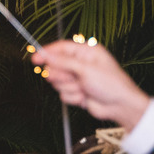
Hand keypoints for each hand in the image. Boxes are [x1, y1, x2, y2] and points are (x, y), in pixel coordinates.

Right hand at [32, 41, 151, 129]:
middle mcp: (81, 64)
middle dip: (61, 75)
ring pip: (58, 82)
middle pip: (56, 66)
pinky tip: (85, 97)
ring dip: (69, 88)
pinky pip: (63, 94)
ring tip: (83, 88)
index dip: (47, 53)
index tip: (35, 59)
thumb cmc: (110, 84)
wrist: (119, 105)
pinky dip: (72, 97)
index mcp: (86, 52)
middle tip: (71, 78)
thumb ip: (63, 61)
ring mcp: (78, 78)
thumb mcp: (85, 69)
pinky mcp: (76, 91)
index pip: (61, 48)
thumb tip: (46, 55)